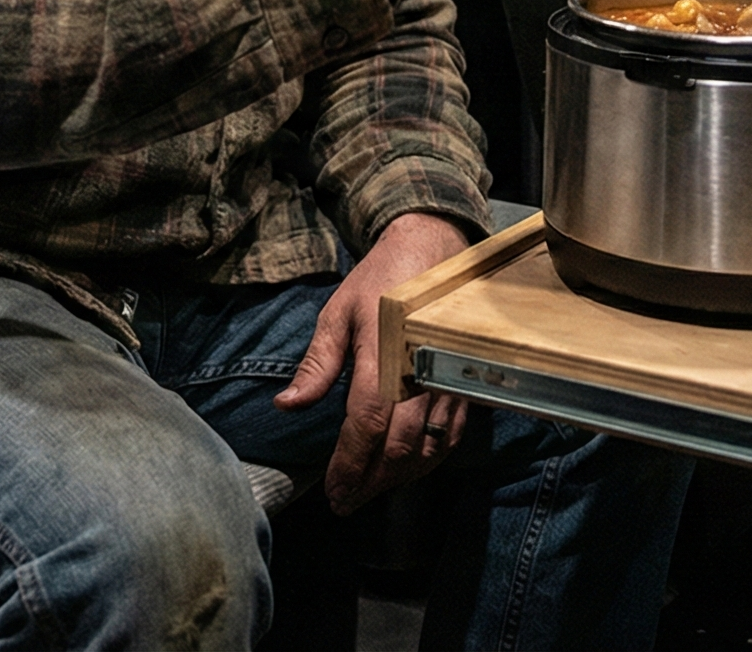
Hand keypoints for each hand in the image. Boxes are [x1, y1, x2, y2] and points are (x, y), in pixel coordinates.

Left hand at [272, 212, 474, 514]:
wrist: (433, 250)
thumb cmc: (380, 282)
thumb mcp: (338, 314)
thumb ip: (317, 364)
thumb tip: (286, 405)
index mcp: (384, 354)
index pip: (367, 424)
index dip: (350, 464)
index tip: (334, 492)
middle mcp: (421, 372)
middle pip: (399, 446)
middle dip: (372, 481)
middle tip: (347, 502)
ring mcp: (447, 379)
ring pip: (429, 447)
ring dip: (399, 478)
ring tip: (371, 490)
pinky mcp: (464, 382)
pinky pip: (451, 435)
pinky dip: (429, 461)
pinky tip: (407, 470)